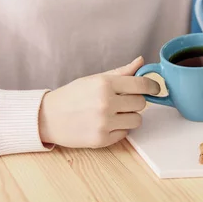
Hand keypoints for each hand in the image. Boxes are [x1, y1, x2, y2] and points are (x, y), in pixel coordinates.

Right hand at [39, 56, 160, 148]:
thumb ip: (121, 72)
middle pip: (141, 103)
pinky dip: (119, 129)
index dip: (152, 86)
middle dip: (135, 102)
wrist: (47, 117)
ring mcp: (104, 123)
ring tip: (114, 114)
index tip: (155, 89)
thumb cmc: (72, 96)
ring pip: (137, 120)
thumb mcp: (95, 79)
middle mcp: (106, 103)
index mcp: (104, 84)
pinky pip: (125, 133)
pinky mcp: (101, 139)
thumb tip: (141, 62)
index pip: (142, 85)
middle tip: (122, 102)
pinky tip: (105, 124)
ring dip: (129, 117)